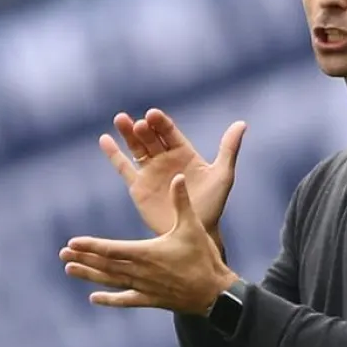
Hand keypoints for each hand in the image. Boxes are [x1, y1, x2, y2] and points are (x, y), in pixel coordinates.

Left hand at [61, 174, 239, 312]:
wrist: (215, 293)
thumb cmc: (204, 258)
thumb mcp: (193, 227)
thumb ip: (181, 202)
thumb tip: (176, 177)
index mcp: (147, 253)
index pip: (112, 249)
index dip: (91, 246)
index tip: (72, 243)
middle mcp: (140, 271)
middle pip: (105, 265)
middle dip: (83, 259)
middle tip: (62, 255)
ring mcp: (144, 287)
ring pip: (111, 281)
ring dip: (89, 276)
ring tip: (70, 270)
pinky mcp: (151, 299)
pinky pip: (126, 300)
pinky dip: (110, 299)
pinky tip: (94, 298)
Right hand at [100, 109, 245, 235]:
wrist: (194, 232)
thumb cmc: (212, 205)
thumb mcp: (222, 175)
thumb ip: (228, 149)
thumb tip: (241, 123)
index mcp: (184, 153)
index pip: (170, 132)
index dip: (161, 123)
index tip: (153, 115)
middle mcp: (165, 159)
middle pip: (151, 138)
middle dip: (144, 129)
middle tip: (138, 123)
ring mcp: (150, 172)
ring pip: (136, 148)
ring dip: (128, 134)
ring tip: (120, 120)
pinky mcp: (138, 187)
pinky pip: (123, 168)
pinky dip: (114, 154)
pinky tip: (105, 139)